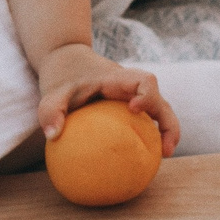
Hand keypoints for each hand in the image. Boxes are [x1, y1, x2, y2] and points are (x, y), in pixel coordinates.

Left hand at [35, 43, 180, 154]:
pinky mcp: (129, 108)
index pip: (144, 81)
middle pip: (161, 101)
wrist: (67, 60)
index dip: (146, 95)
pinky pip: (145, 121)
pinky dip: (150, 137)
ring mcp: (132, 97)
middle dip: (169, 124)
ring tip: (163, 157)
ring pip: (159, 111)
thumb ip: (50, 110)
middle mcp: (131, 87)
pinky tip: (140, 159)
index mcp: (118, 78)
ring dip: (166, 132)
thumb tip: (53, 135)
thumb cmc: (62, 76)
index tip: (134, 109)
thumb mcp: (52, 91)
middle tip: (166, 151)